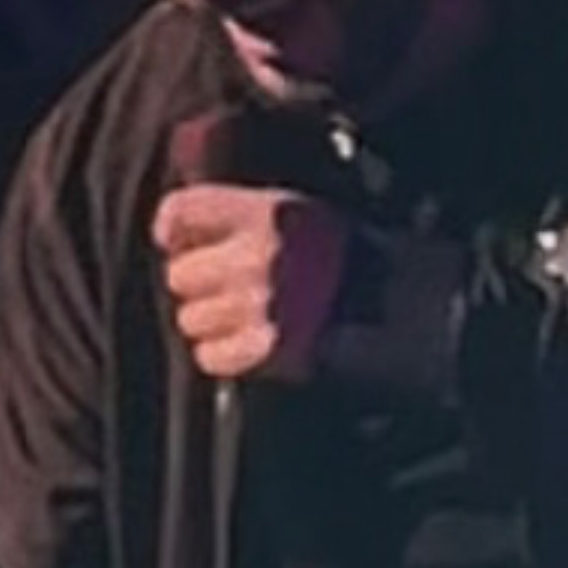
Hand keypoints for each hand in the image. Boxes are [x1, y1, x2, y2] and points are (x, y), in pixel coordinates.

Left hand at [152, 171, 351, 389]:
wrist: (395, 305)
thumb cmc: (346, 258)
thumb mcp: (300, 213)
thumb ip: (242, 214)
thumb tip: (179, 232)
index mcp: (265, 213)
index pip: (183, 211)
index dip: (172, 228)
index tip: (176, 241)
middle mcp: (256, 255)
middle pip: (180, 274)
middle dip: (198, 285)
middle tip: (225, 288)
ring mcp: (259, 304)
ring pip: (191, 319)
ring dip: (210, 323)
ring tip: (242, 318)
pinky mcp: (266, 348)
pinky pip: (210, 356)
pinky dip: (222, 355)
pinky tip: (245, 344)